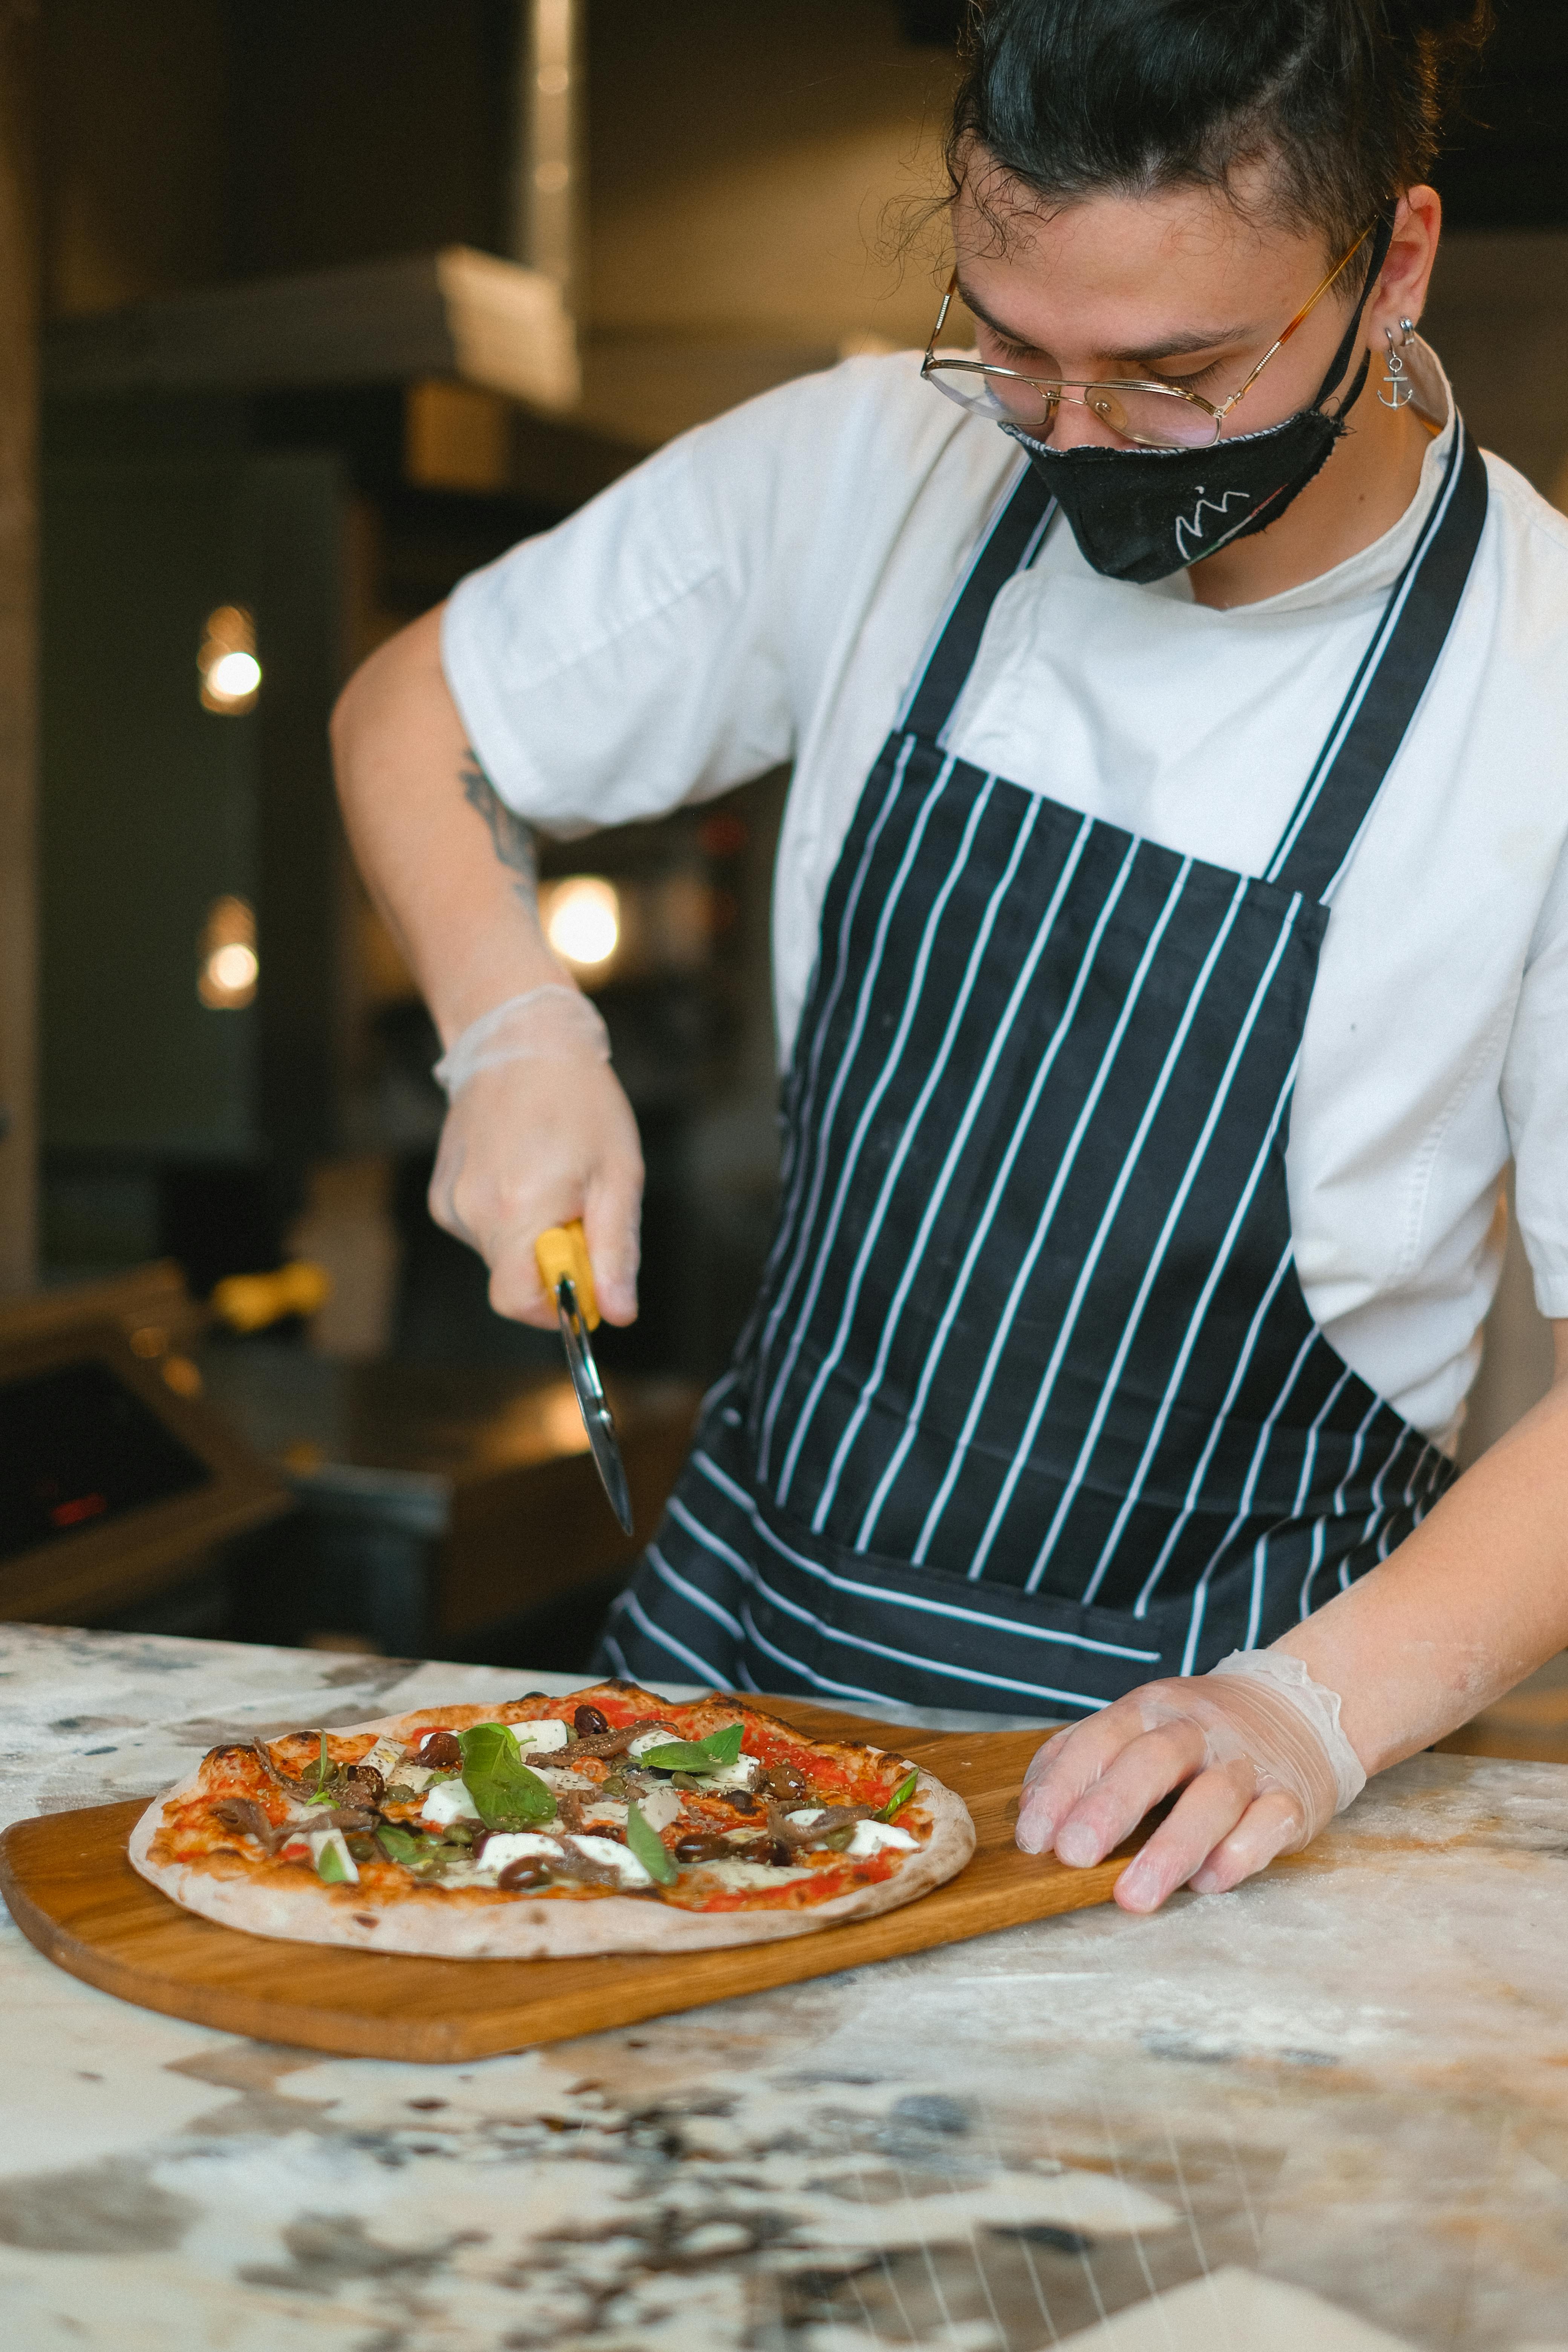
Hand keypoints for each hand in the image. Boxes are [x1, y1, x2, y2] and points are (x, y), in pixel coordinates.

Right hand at [428, 1052, 643, 1328]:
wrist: (519, 1039)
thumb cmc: (578, 1100)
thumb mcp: (618, 1175)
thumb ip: (615, 1251)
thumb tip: (619, 1313)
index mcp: (518, 1210)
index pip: (519, 1302)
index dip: (557, 1305)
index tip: (586, 1280)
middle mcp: (472, 1210)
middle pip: (514, 1279)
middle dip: (553, 1260)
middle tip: (579, 1207)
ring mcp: (450, 1201)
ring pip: (500, 1253)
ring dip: (532, 1234)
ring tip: (552, 1176)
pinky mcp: (441, 1192)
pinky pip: (481, 1229)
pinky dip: (508, 1216)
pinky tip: (523, 1170)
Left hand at [1014, 1667, 1350, 1913]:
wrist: (1299, 1707)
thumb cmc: (1198, 1733)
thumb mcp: (1137, 1726)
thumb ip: (1082, 1759)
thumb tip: (1030, 1810)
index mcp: (1149, 1709)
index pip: (1098, 1742)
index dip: (1062, 1789)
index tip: (1033, 1839)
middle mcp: (1198, 1729)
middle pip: (1152, 1761)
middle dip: (1108, 1808)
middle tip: (1072, 1856)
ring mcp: (1248, 1763)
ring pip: (1212, 1799)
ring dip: (1170, 1849)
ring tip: (1133, 1896)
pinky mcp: (1292, 1798)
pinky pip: (1267, 1824)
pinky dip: (1238, 1854)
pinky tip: (1207, 1882)